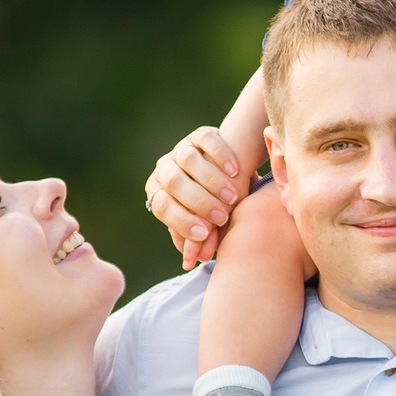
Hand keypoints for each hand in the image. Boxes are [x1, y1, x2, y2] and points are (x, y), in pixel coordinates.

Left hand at [147, 127, 246, 269]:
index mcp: (158, 192)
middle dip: (199, 202)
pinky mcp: (200, 134)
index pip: (161, 206)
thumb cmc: (214, 207)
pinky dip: (221, 155)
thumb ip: (199, 239)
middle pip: (174, 182)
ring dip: (212, 181)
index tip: (204, 233)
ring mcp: (181, 149)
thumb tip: (193, 261)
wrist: (230, 175)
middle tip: (222, 217)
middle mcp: (164, 168)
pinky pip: (206, 139)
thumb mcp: (206, 223)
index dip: (180, 221)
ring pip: (189, 159)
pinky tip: (237, 171)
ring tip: (233, 198)